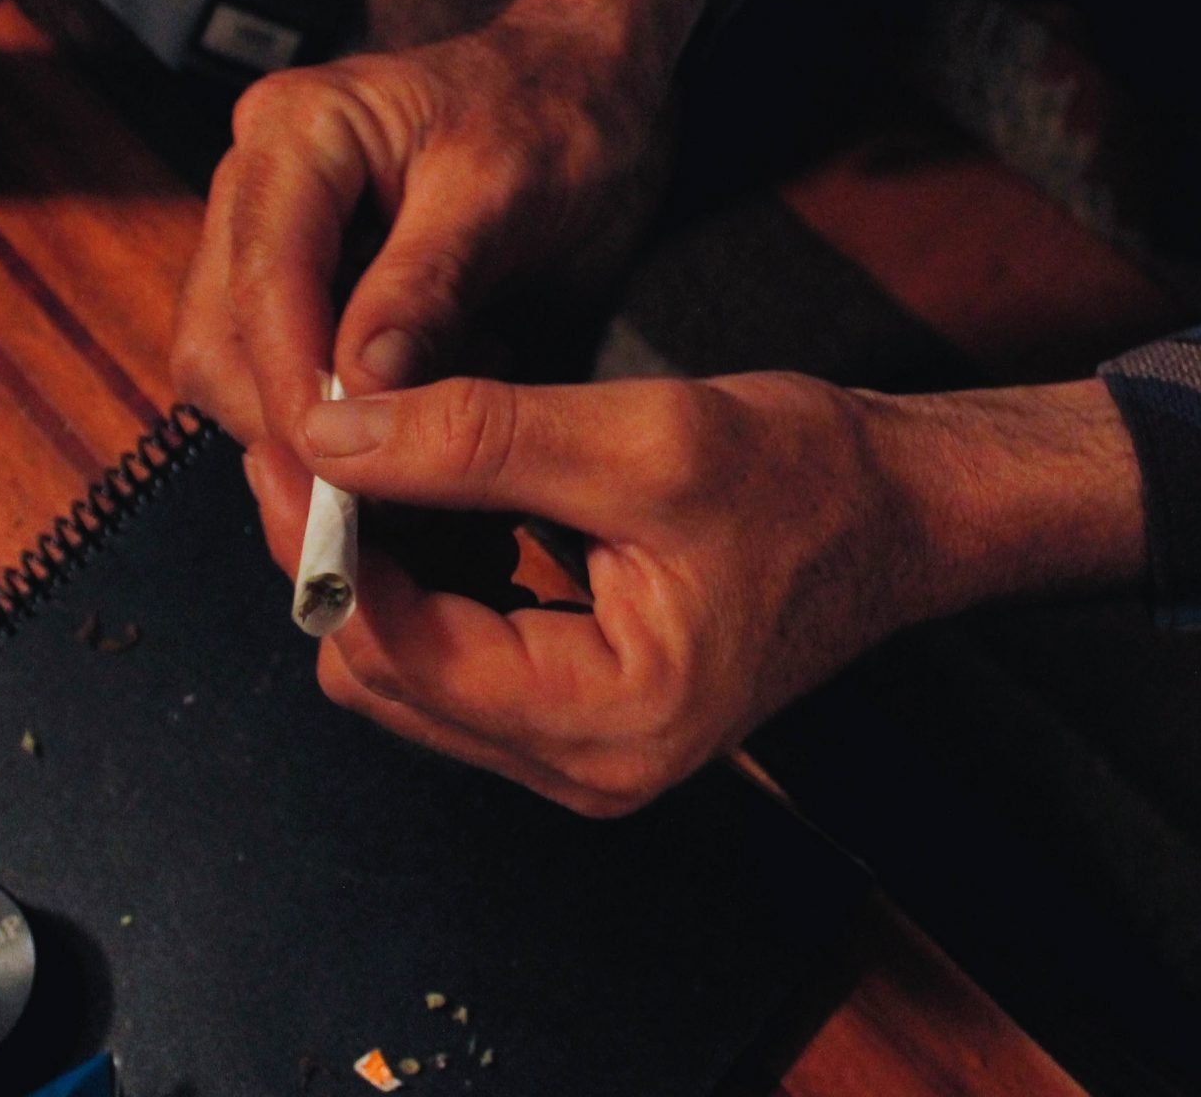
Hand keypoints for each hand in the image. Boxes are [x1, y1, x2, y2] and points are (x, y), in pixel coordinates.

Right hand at [171, 0, 703, 528]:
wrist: (587, 87)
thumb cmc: (555, 114)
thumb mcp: (504, 191)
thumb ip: (426, 286)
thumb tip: (357, 389)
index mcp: (296, 133)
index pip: (260, 281)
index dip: (292, 386)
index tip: (340, 473)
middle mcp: (262, 185)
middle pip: (222, 340)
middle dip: (284, 432)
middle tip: (358, 518)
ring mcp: (277, 240)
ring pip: (245, 374)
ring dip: (311, 445)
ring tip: (402, 497)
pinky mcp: (311, 290)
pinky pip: (295, 379)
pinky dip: (345, 434)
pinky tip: (413, 465)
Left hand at [272, 373, 1145, 815]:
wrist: (901, 517)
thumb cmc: (811, 482)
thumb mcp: (645, 439)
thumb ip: (479, 439)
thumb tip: (333, 437)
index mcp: (608, 717)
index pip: (401, 648)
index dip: (329, 543)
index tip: (299, 437)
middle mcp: (584, 766)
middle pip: (381, 675)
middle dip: (342, 555)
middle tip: (331, 433)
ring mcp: (578, 754)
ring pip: (405, 670)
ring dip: (378, 564)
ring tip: (385, 453)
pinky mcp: (575, 719)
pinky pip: (452, 661)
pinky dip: (426, 580)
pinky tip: (444, 499)